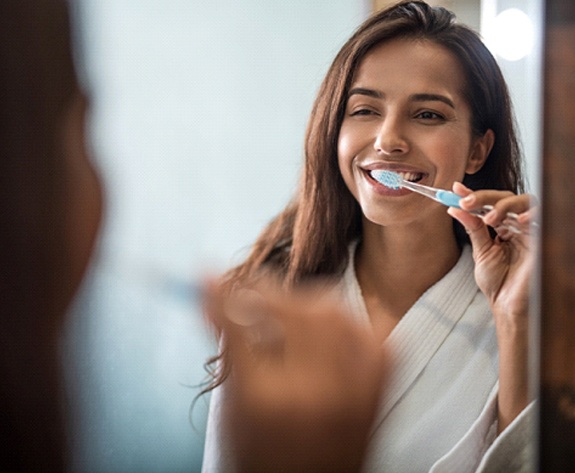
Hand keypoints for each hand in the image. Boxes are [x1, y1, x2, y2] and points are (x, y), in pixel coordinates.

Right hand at [203, 279, 387, 472]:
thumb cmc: (262, 456)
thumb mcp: (232, 409)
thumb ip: (227, 349)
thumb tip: (213, 296)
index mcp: (266, 402)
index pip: (239, 326)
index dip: (220, 295)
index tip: (206, 276)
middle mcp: (314, 393)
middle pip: (292, 311)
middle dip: (265, 293)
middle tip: (251, 294)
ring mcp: (353, 390)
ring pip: (331, 312)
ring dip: (303, 302)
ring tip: (285, 311)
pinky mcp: (376, 387)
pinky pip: (366, 332)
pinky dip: (344, 321)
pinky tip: (324, 327)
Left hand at [447, 182, 536, 325]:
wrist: (508, 305)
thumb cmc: (498, 282)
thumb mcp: (481, 251)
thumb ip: (472, 228)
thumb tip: (455, 208)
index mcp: (503, 227)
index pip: (490, 203)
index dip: (474, 195)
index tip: (456, 189)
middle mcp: (518, 225)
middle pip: (507, 198)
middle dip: (485, 197)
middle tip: (466, 202)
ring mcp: (531, 231)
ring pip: (525, 202)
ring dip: (504, 205)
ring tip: (489, 218)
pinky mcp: (543, 240)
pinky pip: (542, 219)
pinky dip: (531, 215)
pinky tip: (518, 221)